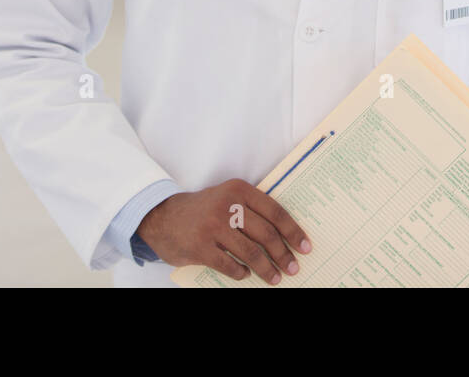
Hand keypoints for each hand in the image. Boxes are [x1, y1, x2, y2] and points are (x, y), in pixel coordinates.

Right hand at [136, 179, 312, 284]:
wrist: (162, 217)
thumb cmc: (204, 210)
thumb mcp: (227, 198)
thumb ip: (251, 210)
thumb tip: (285, 236)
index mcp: (238, 190)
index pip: (275, 212)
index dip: (293, 231)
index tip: (305, 247)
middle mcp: (227, 206)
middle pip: (266, 234)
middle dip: (283, 254)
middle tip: (293, 268)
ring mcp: (213, 227)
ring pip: (250, 252)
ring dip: (266, 269)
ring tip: (275, 278)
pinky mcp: (200, 247)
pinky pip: (229, 265)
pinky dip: (241, 272)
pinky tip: (246, 275)